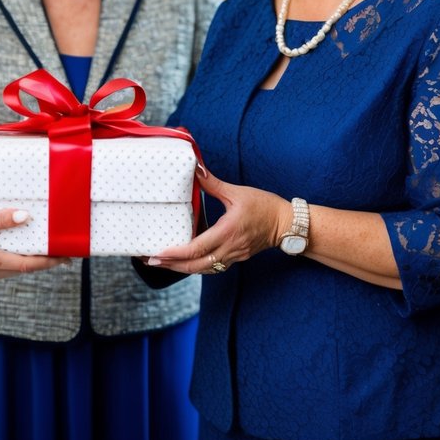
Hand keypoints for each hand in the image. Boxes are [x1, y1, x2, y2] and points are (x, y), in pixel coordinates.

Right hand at [0, 208, 66, 285]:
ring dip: (22, 262)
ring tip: (36, 250)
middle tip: (57, 252)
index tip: (66, 258)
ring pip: (8, 271)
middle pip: (20, 269)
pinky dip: (6, 263)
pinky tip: (8, 252)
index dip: (49, 261)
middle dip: (39, 261)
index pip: (27, 264)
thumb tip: (24, 217)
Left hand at [146, 171, 289, 274]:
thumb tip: (196, 169)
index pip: (198, 248)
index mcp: (228, 231)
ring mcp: (234, 255)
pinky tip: (185, 263)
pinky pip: (213, 268)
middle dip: (172, 265)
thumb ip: (213, 183)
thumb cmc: (264, 206)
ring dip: (183, 268)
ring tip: (163, 263)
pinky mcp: (237, 257)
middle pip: (197, 265)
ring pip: (204, 269)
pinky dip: (197, 267)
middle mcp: (229, 247)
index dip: (176, 253)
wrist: (287, 223)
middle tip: (152, 261)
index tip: (159, 254)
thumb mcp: (237, 192)